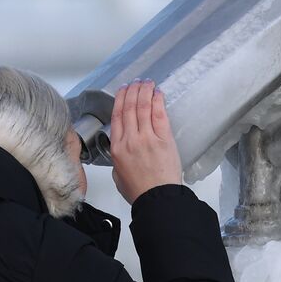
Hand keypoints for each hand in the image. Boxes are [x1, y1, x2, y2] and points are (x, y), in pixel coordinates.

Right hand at [110, 79, 182, 203]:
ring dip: (144, 91)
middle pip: (129, 108)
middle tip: (135, 82)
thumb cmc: (139, 191)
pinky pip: (159, 114)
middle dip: (132, 91)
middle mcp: (130, 139)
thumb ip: (118, 158)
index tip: (123, 91)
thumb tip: (123, 149)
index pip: (117, 116)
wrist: (157, 198)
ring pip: (143, 107)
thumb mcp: (118, 175)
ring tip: (147, 82)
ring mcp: (147, 137)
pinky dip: (157, 101)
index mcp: (117, 148)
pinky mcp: (164, 139)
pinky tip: (157, 93)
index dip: (120, 100)